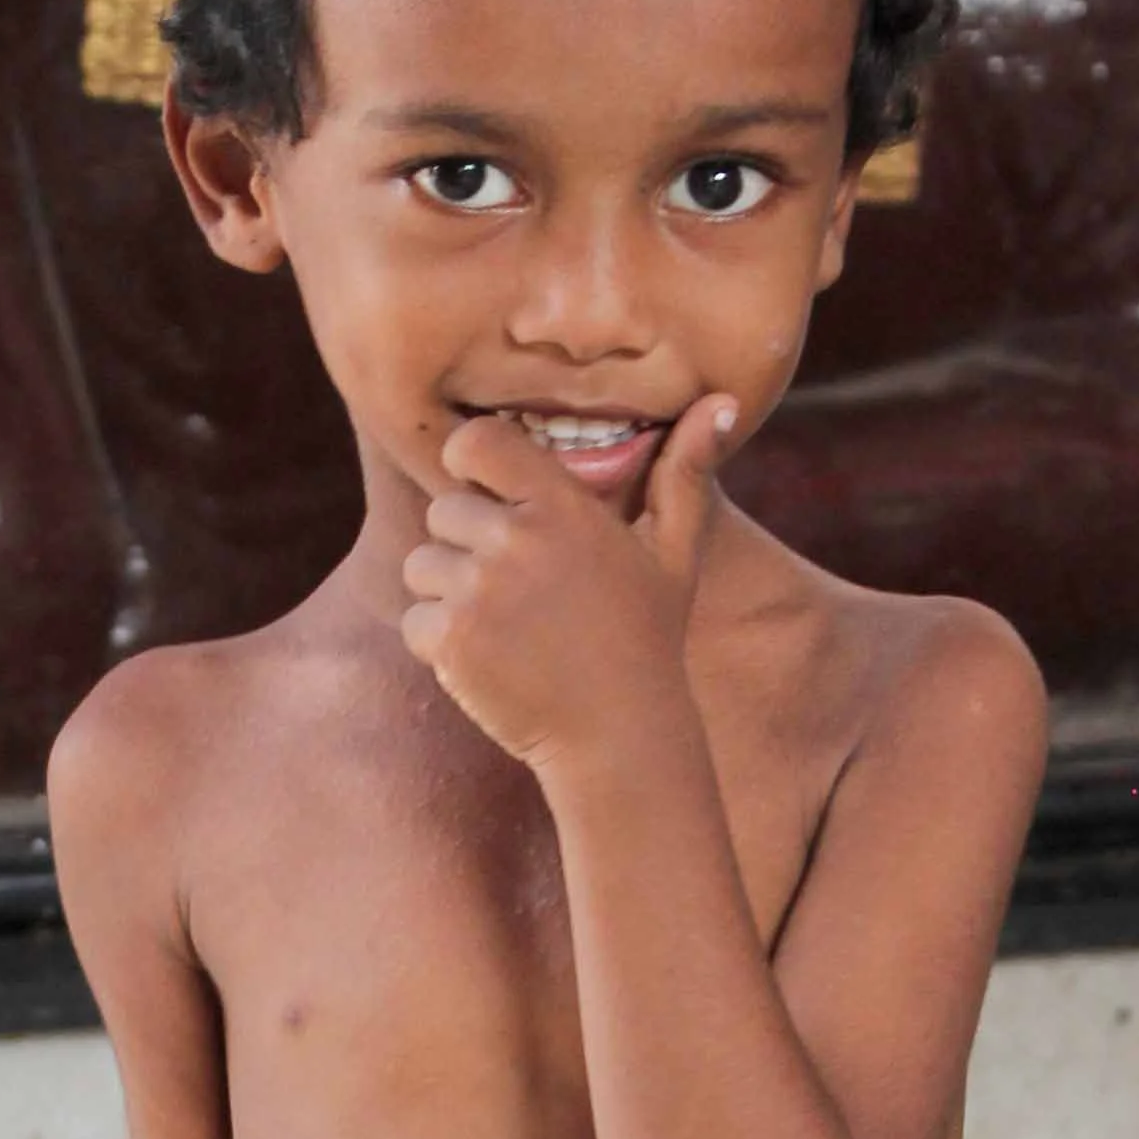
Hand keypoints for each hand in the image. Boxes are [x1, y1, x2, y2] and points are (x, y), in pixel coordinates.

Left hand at [400, 394, 737, 771]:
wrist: (621, 736)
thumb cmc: (647, 638)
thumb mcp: (675, 554)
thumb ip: (686, 474)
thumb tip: (723, 401)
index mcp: (562, 506)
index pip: (475, 442)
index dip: (469, 462)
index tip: (487, 490)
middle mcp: (515, 540)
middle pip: (443, 510)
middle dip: (467, 544)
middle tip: (516, 588)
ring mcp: (478, 591)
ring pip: (422, 566)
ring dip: (449, 594)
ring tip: (506, 626)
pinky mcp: (451, 641)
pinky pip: (415, 620)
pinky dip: (440, 643)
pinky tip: (492, 659)